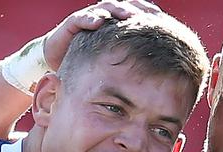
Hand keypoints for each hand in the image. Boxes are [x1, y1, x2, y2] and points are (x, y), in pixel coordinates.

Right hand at [43, 0, 161, 70]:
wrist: (60, 65)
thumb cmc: (90, 67)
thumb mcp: (114, 65)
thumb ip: (130, 63)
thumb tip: (158, 74)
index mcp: (116, 26)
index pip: (136, 13)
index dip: (148, 14)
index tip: (163, 20)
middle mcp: (104, 19)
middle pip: (124, 7)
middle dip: (137, 9)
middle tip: (150, 16)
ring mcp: (88, 19)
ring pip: (105, 8)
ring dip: (117, 10)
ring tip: (127, 15)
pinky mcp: (72, 24)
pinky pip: (81, 18)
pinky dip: (90, 18)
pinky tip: (98, 22)